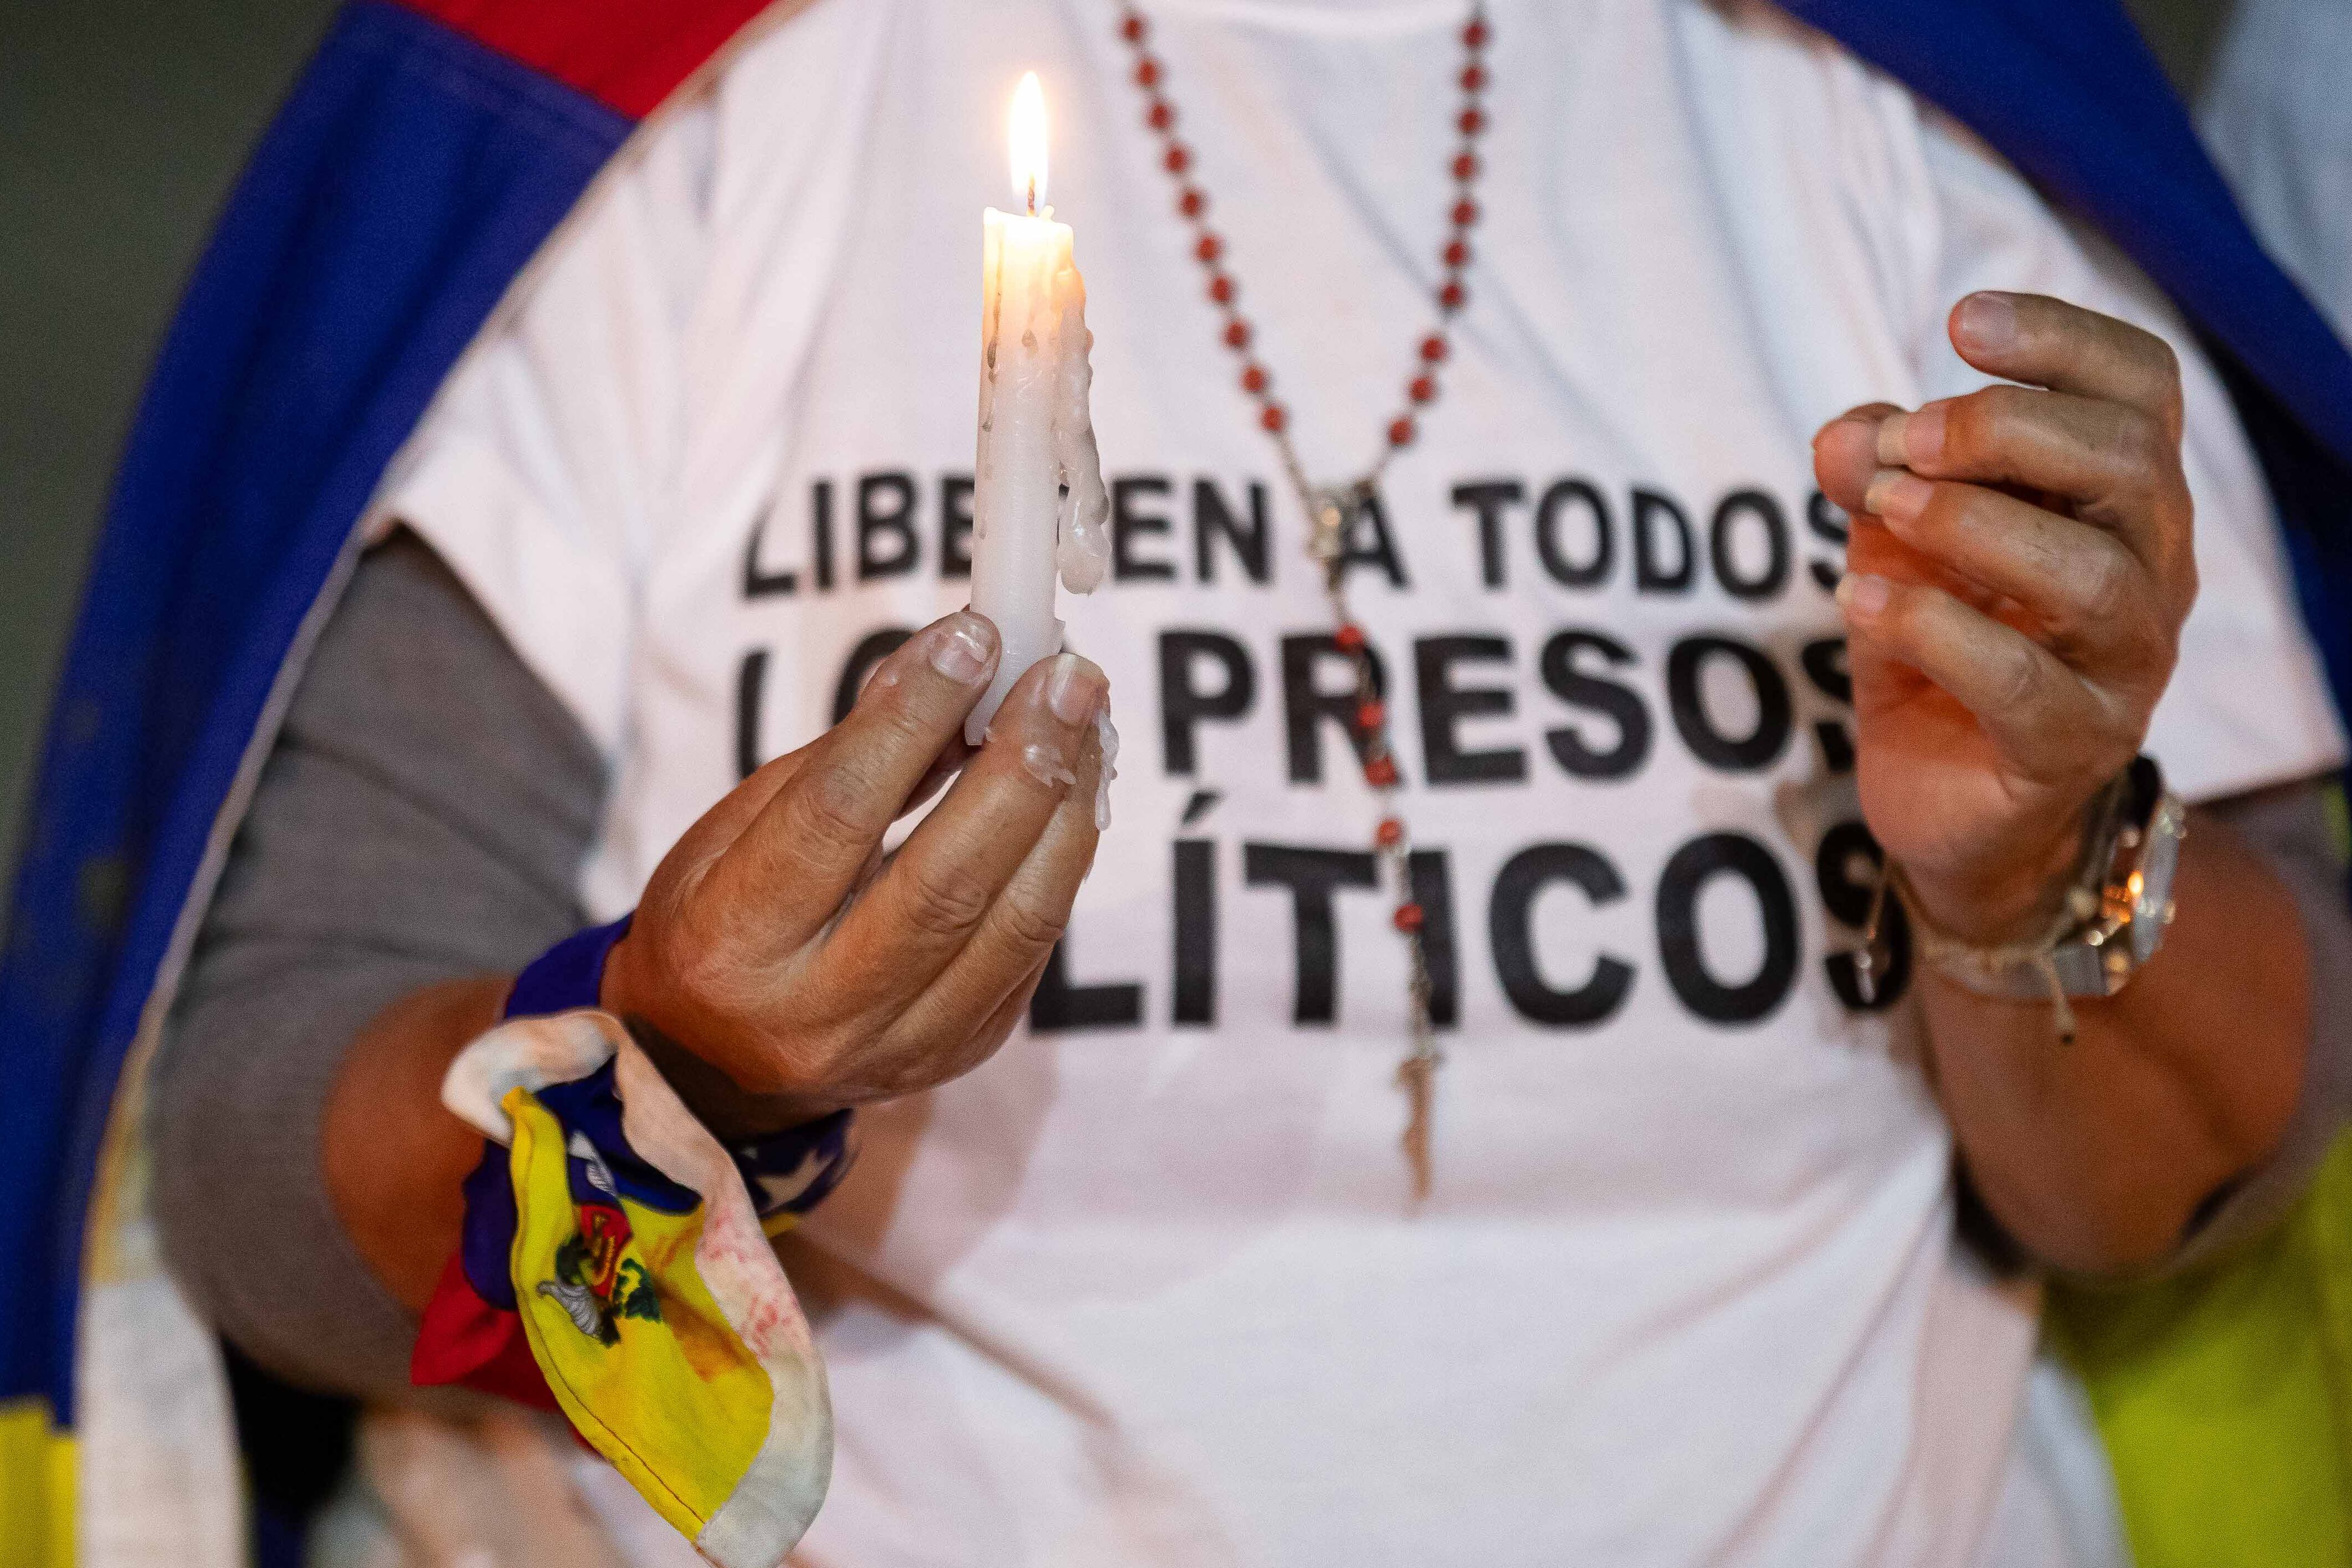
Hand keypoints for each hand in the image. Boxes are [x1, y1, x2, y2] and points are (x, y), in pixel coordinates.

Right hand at [600, 610, 1108, 1125]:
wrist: (716, 1066)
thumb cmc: (723, 918)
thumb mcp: (738, 829)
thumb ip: (843, 755)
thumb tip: (944, 658)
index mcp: (731, 940)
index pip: (835, 814)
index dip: (912, 718)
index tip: (972, 636)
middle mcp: (817, 1010)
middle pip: (945, 882)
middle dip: (1021, 765)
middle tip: (1068, 677)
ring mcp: (900, 1044)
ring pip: (1015, 923)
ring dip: (1067, 810)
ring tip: (1089, 722)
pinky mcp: (961, 1050)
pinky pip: (1033, 947)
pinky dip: (1062, 859)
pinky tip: (1076, 790)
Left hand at [1812, 292, 2195, 942]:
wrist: (1946, 803)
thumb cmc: (1938, 648)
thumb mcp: (1896, 541)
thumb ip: (1878, 474)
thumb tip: (1845, 435)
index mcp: (2122, 498)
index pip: (2141, 388)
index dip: (2063, 338)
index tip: (1961, 321)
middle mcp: (2152, 569)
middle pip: (2126, 463)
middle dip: (2006, 430)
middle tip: (1904, 442)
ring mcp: (2124, 663)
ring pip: (2089, 574)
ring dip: (1971, 524)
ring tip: (1883, 509)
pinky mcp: (2072, 744)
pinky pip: (2019, 680)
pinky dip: (1932, 627)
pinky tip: (1857, 597)